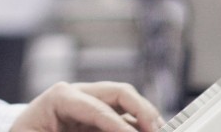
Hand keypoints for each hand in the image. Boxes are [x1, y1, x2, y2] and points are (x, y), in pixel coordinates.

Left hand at [11, 81, 163, 131]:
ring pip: (126, 102)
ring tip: (160, 131)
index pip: (98, 108)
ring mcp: (89, 104)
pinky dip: (135, 126)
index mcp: (60, 97)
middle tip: (158, 130)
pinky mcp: (95, 118)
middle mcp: (78, 94)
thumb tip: (113, 131)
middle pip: (119, 92)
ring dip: (144, 117)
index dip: (119, 126)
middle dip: (142, 110)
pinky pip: (122, 118)